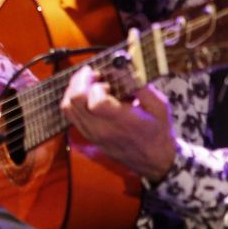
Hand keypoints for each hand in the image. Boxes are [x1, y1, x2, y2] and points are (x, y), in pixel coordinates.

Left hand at [59, 66, 176, 181]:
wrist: (153, 160)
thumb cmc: (157, 132)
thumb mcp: (160, 106)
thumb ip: (141, 86)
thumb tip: (124, 68)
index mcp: (122, 122)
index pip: (96, 101)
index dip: (97, 86)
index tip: (106, 77)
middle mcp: (102, 129)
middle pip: (74, 102)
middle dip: (80, 81)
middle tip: (92, 73)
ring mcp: (91, 134)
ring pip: (67, 108)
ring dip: (74, 89)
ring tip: (89, 81)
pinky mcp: (87, 135)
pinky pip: (70, 115)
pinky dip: (73, 100)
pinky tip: (87, 93)